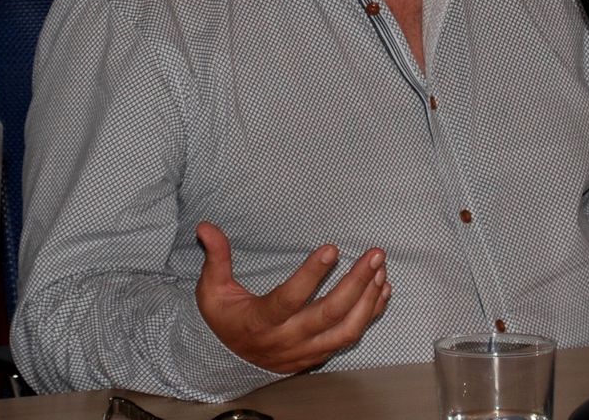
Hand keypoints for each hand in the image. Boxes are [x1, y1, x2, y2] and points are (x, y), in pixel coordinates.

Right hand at [194, 221, 389, 374]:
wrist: (232, 362)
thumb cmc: (226, 319)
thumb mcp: (213, 291)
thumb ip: (216, 258)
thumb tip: (206, 227)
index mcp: (260, 321)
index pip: (289, 299)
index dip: (311, 275)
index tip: (332, 248)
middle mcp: (287, 339)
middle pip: (328, 314)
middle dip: (356, 283)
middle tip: (374, 255)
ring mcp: (306, 351)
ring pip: (346, 330)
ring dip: (368, 299)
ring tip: (380, 270)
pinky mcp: (319, 355)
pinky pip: (351, 337)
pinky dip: (370, 314)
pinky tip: (382, 290)